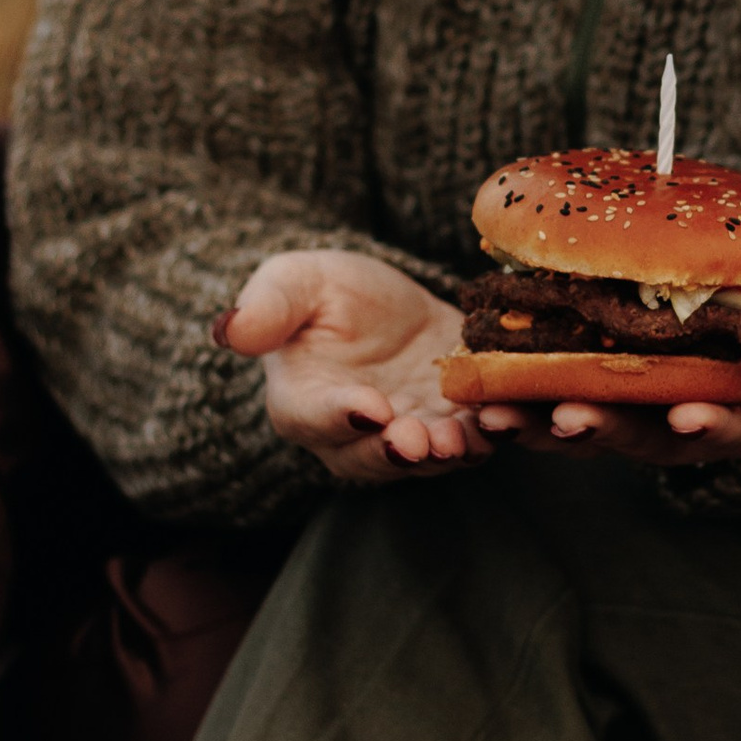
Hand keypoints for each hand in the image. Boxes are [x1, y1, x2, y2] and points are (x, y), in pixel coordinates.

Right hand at [216, 249, 487, 484]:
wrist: (383, 303)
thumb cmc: (325, 293)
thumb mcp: (294, 282)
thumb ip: (267, 307)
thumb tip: (228, 330)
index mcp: (302, 402)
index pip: (313, 418)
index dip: (340, 416)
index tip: (368, 408)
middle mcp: (355, 436)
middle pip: (374, 457)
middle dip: (400, 451)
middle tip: (421, 439)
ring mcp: (411, 434)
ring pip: (430, 457)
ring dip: (452, 451)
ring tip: (471, 435)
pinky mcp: (457, 422)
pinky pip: (477, 437)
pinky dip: (495, 432)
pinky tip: (513, 415)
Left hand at [475, 301, 740, 471]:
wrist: (740, 340)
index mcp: (737, 423)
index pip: (723, 432)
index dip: (707, 427)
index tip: (688, 418)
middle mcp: (675, 432)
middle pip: (637, 438)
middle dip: (605, 429)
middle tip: (573, 414)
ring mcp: (627, 417)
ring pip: (579, 426)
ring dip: (539, 422)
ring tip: (501, 411)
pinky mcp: (583, 393)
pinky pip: (542, 402)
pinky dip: (511, 398)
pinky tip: (475, 388)